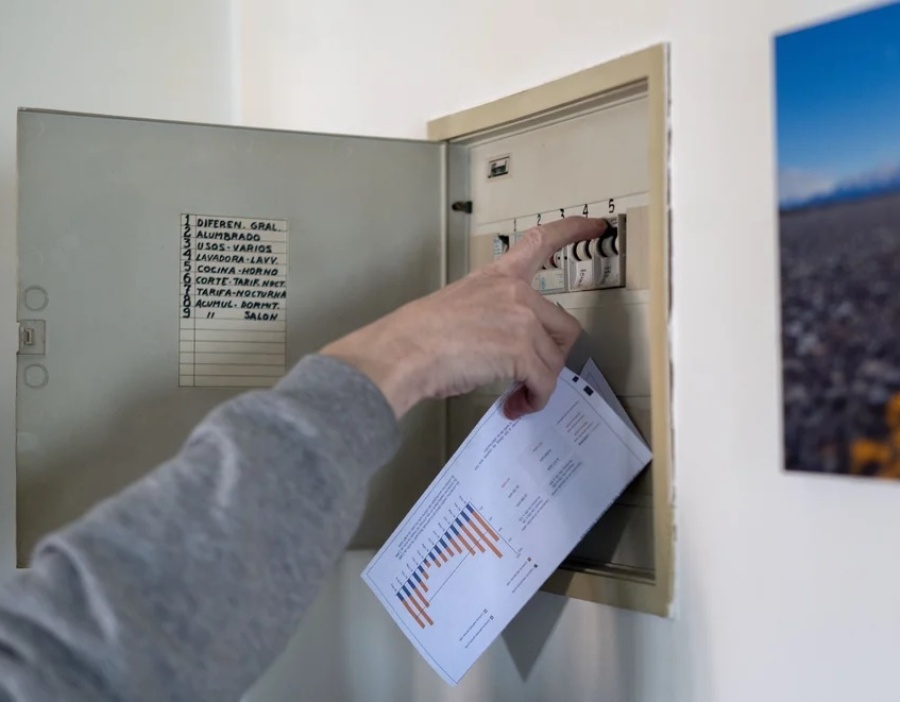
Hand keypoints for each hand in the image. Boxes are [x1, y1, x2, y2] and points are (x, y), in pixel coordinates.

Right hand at [321, 218, 609, 418]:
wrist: (403, 352)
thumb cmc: (417, 336)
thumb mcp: (458, 306)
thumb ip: (491, 316)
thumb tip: (502, 350)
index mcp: (497, 276)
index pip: (541, 242)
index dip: (572, 231)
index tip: (597, 224)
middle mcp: (516, 293)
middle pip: (564, 327)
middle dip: (552, 356)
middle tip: (531, 376)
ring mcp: (521, 320)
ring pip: (554, 360)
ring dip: (539, 384)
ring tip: (517, 398)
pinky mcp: (521, 350)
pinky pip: (544, 382)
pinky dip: (534, 400)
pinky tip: (516, 407)